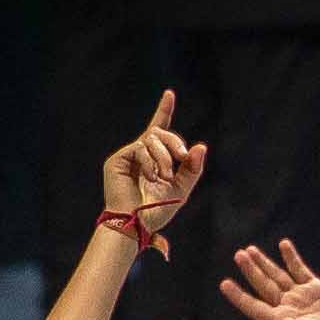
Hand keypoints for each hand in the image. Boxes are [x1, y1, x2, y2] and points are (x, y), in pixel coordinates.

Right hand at [103, 91, 207, 235]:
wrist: (136, 224)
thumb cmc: (156, 210)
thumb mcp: (181, 189)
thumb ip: (192, 169)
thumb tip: (201, 146)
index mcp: (155, 158)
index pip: (159, 129)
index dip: (164, 110)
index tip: (169, 94)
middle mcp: (140, 154)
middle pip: (159, 132)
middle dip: (174, 142)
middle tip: (181, 157)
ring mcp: (128, 156)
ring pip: (150, 139)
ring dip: (163, 157)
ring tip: (164, 176)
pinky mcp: (117, 160)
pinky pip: (138, 147)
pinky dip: (149, 161)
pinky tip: (151, 177)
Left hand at [221, 237, 319, 319]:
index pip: (254, 307)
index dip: (239, 296)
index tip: (224, 284)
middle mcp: (286, 306)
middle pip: (263, 285)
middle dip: (251, 270)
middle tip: (238, 255)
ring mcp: (299, 295)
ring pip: (277, 275)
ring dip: (264, 263)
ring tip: (250, 249)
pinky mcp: (314, 288)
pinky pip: (299, 269)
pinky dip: (291, 258)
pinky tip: (283, 245)